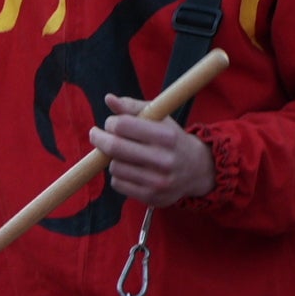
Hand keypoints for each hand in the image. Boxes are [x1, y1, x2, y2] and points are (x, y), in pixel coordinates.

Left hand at [90, 95, 215, 206]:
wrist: (198, 169)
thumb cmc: (172, 139)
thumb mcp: (160, 118)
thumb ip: (133, 107)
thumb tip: (109, 99)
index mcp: (166, 136)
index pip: (123, 125)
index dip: (111, 123)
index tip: (110, 123)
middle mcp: (164, 160)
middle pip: (115, 147)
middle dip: (99, 139)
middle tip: (96, 135)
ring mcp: (158, 181)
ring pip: (114, 167)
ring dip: (112, 158)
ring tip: (122, 154)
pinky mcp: (151, 196)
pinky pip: (118, 184)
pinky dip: (118, 175)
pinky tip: (128, 169)